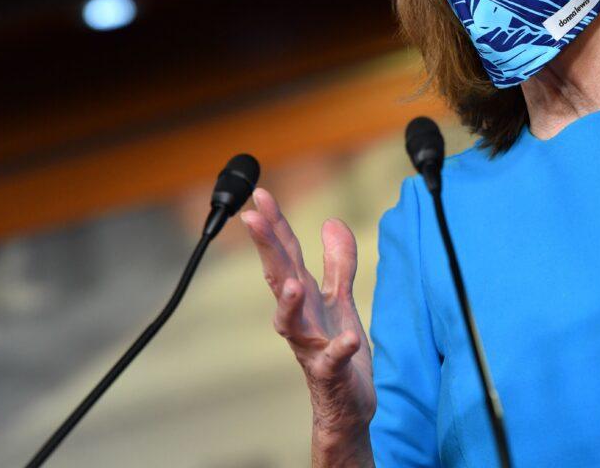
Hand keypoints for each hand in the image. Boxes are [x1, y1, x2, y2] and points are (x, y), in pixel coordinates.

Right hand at [241, 188, 375, 435]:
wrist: (346, 405)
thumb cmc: (337, 349)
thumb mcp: (340, 298)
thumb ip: (337, 262)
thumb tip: (331, 222)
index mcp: (303, 296)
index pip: (284, 254)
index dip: (274, 223)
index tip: (260, 194)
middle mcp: (299, 318)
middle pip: (278, 277)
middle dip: (266, 248)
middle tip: (252, 218)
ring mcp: (311, 345)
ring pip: (291, 323)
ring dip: (289, 302)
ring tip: (292, 282)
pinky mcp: (331, 372)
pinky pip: (332, 360)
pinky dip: (337, 349)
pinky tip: (346, 337)